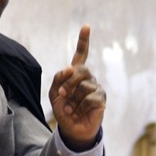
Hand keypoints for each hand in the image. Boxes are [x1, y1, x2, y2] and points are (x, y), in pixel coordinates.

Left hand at [49, 25, 105, 151]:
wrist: (71, 129)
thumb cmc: (63, 110)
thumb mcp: (54, 93)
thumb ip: (58, 78)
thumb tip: (70, 68)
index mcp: (76, 74)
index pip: (81, 54)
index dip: (84, 40)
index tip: (86, 26)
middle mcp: (88, 78)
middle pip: (80, 70)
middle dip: (69, 83)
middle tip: (63, 95)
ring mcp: (96, 88)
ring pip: (84, 86)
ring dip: (73, 100)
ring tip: (71, 109)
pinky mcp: (101, 99)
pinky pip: (90, 98)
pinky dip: (80, 108)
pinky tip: (78, 113)